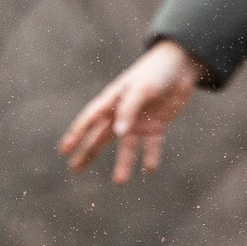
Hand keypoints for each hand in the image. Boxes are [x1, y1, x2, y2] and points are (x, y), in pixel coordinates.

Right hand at [59, 40, 206, 183]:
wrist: (182, 64)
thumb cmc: (156, 72)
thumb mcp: (142, 88)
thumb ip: (129, 110)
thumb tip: (118, 134)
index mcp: (113, 100)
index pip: (90, 119)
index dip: (76, 134)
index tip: (63, 150)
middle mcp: (122, 113)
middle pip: (101, 136)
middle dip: (88, 152)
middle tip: (75, 169)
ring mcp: (139, 121)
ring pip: (127, 146)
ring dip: (123, 162)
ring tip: (119, 181)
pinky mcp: (156, 126)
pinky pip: (151, 146)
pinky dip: (150, 158)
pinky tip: (149, 170)